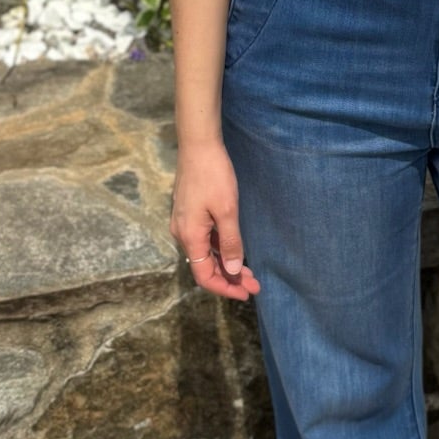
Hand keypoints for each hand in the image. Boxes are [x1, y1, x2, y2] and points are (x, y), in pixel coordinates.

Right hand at [170, 142, 260, 301]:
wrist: (198, 145)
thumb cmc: (213, 175)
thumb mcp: (227, 211)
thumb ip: (230, 242)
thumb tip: (232, 270)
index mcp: (190, 236)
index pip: (204, 275)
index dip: (225, 288)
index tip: (246, 292)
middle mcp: (183, 233)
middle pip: (205, 267)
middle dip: (230, 278)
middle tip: (254, 284)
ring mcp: (185, 223)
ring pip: (205, 253)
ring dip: (226, 264)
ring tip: (249, 271)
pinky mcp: (190, 213)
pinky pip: (204, 240)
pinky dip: (220, 249)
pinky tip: (234, 250)